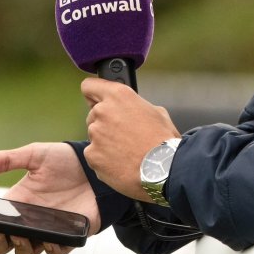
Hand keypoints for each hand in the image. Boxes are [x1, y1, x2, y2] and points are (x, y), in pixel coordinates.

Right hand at [0, 142, 99, 253]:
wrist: (97, 166)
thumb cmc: (66, 160)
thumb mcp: (36, 155)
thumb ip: (7, 160)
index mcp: (18, 204)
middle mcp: (31, 220)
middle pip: (6, 245)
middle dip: (0, 243)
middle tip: (4, 231)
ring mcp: (50, 229)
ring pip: (28, 252)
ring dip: (23, 248)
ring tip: (24, 235)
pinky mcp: (70, 235)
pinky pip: (58, 251)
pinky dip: (53, 249)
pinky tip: (52, 240)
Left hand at [81, 77, 179, 200]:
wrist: (162, 168)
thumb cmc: (163, 140)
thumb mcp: (157, 112)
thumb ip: (136, 106)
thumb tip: (130, 111)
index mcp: (120, 96)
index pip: (90, 85)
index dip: (94, 93)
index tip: (97, 99)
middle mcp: (103, 111)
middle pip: (94, 113)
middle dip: (105, 121)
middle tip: (124, 133)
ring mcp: (95, 134)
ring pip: (95, 135)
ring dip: (105, 140)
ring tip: (125, 150)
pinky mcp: (91, 155)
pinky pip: (94, 154)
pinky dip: (104, 158)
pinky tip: (121, 162)